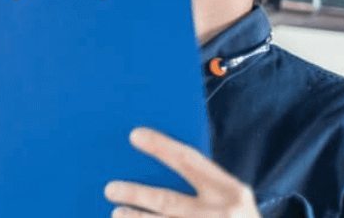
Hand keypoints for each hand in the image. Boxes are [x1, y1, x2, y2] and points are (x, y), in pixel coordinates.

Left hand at [104, 128, 260, 217]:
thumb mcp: (233, 201)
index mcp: (231, 191)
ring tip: (117, 213)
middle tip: (110, 189)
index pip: (190, 161)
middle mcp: (222, 215)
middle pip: (169, 201)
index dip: (161, 146)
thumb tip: (156, 168)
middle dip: (136, 194)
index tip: (134, 134)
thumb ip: (205, 186)